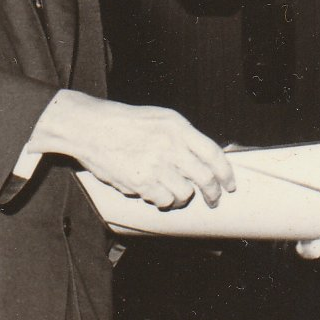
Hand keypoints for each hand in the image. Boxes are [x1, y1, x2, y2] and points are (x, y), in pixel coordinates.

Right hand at [33, 90, 233, 208]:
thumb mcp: (161, 118)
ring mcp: (155, 166)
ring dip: (183, 197)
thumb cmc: (126, 122)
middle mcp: (170, 146)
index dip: (226, 173)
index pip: (213, 154)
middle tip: (213, 199)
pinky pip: (163, 200)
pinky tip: (157, 192)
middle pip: (204, 179)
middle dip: (213, 193)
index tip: (229, 185)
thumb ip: (185, 137)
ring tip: (176, 193)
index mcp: (178, 127)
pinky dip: (163, 200)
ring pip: (185, 194)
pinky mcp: (140, 182)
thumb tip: (207, 160)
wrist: (90, 128)